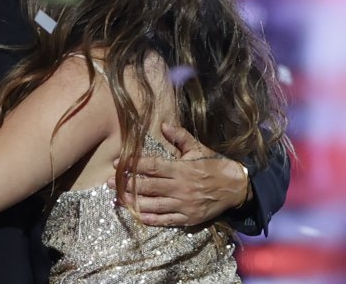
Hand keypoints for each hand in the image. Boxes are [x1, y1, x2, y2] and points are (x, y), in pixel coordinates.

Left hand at [109, 122, 248, 226]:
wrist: (236, 187)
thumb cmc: (214, 165)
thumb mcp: (198, 148)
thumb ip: (180, 137)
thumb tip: (164, 125)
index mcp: (181, 168)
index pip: (152, 166)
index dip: (133, 165)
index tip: (118, 163)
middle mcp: (180, 187)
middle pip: (148, 186)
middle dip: (127, 184)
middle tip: (109, 183)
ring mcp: (184, 204)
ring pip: (154, 204)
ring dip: (134, 202)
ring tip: (119, 199)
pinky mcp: (189, 218)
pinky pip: (167, 220)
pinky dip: (152, 218)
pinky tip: (139, 216)